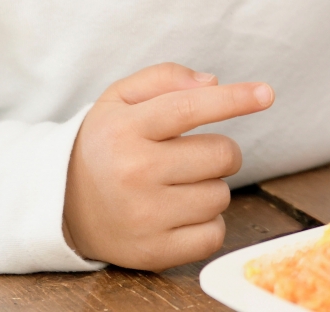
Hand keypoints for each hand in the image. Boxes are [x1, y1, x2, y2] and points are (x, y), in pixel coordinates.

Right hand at [63, 63, 274, 269]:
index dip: (233, 99)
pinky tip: (181, 213)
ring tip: (177, 185)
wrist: (62, 205)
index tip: (266, 94)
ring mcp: (143, 216)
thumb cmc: (105, 144)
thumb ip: (165, 78)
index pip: (189, 108)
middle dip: (219, 152)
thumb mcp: (119, 99)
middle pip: (220, 154)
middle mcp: (133, 172)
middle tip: (192, 155)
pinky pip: (214, 234)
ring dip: (210, 187)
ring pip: (221, 195)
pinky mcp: (153, 251)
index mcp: (125, 129)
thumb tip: (213, 84)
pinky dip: (207, 223)